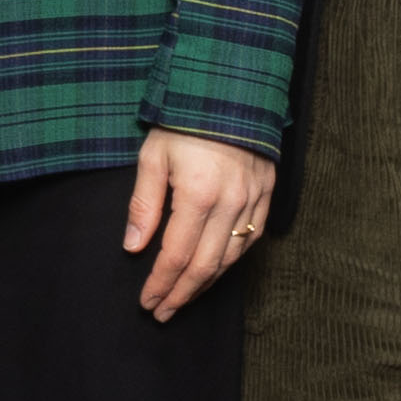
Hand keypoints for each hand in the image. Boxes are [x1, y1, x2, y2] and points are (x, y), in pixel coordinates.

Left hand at [125, 129, 275, 321]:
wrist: (232, 88)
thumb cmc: (186, 119)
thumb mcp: (153, 155)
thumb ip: (144, 204)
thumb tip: (133, 248)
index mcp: (199, 195)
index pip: (176, 255)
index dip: (160, 283)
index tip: (147, 302)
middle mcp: (230, 204)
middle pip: (205, 266)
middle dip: (181, 294)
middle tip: (162, 313)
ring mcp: (253, 200)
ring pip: (230, 258)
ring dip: (205, 284)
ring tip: (184, 299)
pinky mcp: (267, 194)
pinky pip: (252, 239)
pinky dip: (232, 261)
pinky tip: (216, 271)